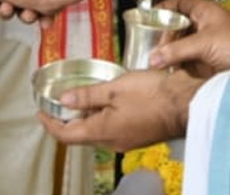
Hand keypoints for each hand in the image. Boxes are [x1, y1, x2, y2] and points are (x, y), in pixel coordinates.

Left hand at [37, 69, 201, 151]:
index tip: (41, 111)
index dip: (50, 123)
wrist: (187, 104)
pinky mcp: (139, 134)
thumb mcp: (116, 88)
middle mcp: (112, 142)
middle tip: (60, 100)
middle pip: (82, 134)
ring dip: (88, 115)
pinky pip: (114, 128)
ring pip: (98, 130)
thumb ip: (88, 95)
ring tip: (84, 95)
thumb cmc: (153, 94)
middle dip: (68, 118)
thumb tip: (64, 100)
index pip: (67, 135)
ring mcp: (127, 140)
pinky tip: (109, 98)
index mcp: (102, 132)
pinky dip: (104, 115)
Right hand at [149, 0, 229, 74]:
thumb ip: (176, 51)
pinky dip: (179, 65)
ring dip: (171, 53)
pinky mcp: (210, 60)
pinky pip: (189, 60)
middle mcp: (205, 24)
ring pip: (182, 44)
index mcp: (204, 11)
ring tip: (158, 63)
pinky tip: (170, 72)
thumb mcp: (204, 44)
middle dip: (165, 36)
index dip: (165, 7)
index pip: (179, 2)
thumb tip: (152, 58)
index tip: (150, 19)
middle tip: (154, 49)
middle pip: (178, 25)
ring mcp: (208, 42)